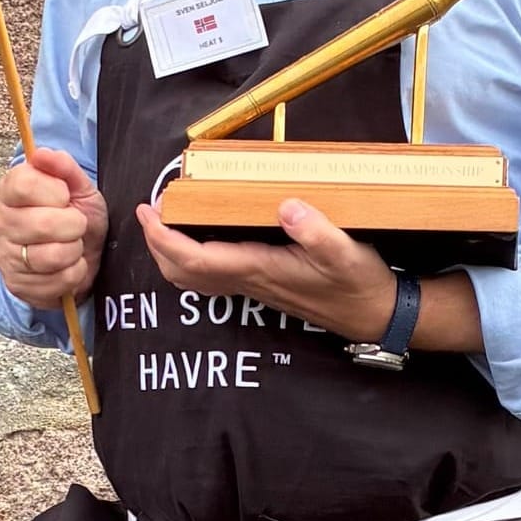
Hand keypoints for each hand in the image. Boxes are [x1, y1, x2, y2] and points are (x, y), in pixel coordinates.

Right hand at [0, 147, 108, 310]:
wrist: (80, 257)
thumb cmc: (74, 218)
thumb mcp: (78, 187)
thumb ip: (63, 167)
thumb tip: (43, 154)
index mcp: (9, 191)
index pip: (25, 184)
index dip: (56, 192)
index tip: (64, 197)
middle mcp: (0, 222)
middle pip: (43, 224)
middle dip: (74, 225)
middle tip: (75, 225)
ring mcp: (5, 255)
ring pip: (52, 256)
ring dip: (74, 251)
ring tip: (71, 245)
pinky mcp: (16, 284)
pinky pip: (58, 281)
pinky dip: (74, 273)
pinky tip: (68, 265)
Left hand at [134, 195, 398, 341]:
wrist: (374, 314)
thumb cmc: (360, 283)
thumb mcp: (346, 252)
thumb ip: (316, 231)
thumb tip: (286, 207)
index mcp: (261, 268)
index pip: (197, 258)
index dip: (166, 238)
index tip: (149, 213)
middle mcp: (250, 280)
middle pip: (185, 273)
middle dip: (158, 245)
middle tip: (147, 212)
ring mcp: (254, 285)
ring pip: (196, 278)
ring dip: (172, 253)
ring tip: (163, 223)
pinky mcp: (263, 283)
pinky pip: (214, 275)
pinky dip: (192, 259)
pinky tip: (195, 240)